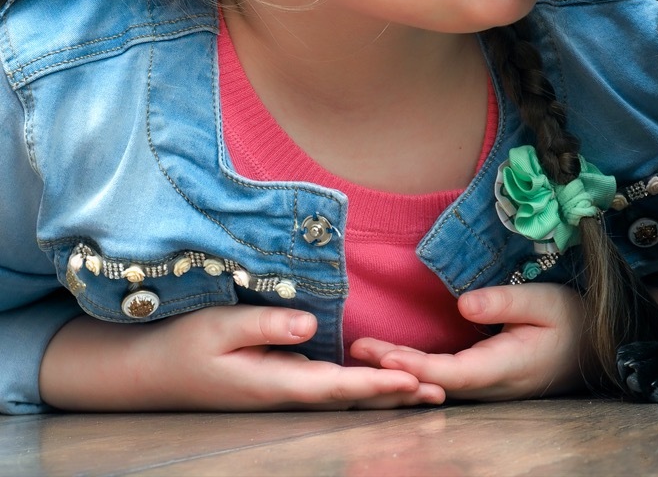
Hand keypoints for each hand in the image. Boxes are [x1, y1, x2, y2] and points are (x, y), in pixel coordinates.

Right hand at [40, 306, 444, 410]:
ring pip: (346, 395)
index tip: (414, 381)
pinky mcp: (284, 380)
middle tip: (443, 392)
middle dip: (397, 396)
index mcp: (276, 383)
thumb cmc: (182, 344)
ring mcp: (286, 389)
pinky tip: (387, 382)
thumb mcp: (219, 328)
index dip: (378, 384)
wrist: (149, 371)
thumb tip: (312, 327)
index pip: (338, 385)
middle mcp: (287, 392)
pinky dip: (365, 386)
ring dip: (387, 393)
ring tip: (429, 391)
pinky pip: (332, 387)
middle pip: (352, 397)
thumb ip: (266, 327)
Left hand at [350, 283, 590, 400]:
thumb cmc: (571, 320)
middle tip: (357, 349)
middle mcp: (490, 385)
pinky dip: (415, 369)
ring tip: (363, 351)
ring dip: (400, 370)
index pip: (454, 371)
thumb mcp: (546, 302)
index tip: (387, 355)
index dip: (418, 366)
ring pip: (437, 385)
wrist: (593, 348)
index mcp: (506, 366)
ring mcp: (485, 387)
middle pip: (436, 382)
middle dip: (395, 368)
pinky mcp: (482, 380)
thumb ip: (505, 302)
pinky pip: (444, 379)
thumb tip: (464, 305)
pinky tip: (392, 358)